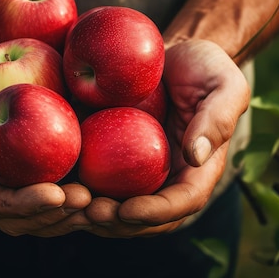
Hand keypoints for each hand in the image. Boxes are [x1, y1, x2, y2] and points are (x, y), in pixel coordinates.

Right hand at [0, 36, 91, 236]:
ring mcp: (19, 167)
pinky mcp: (41, 152)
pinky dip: (85, 184)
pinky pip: (63, 176)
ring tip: (103, 202)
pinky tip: (109, 180)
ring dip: (74, 210)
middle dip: (57, 214)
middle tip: (88, 202)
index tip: (56, 194)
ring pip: (48, 206)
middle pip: (26, 215)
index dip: (25, 204)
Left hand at [81, 39, 249, 236]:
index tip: (128, 210)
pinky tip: (55, 182)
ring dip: (92, 213)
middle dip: (117, 223)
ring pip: (117, 206)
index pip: (182, 202)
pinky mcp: (114, 157)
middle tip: (90, 212)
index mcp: (199, 168)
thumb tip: (196, 155)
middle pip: (146, 217)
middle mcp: (168, 177)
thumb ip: (216, 117)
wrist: (169, 54)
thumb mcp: (223, 83)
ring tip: (68, 203)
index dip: (156, 212)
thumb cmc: (204, 67)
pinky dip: (78, 187)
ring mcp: (139, 171)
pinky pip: (97, 180)